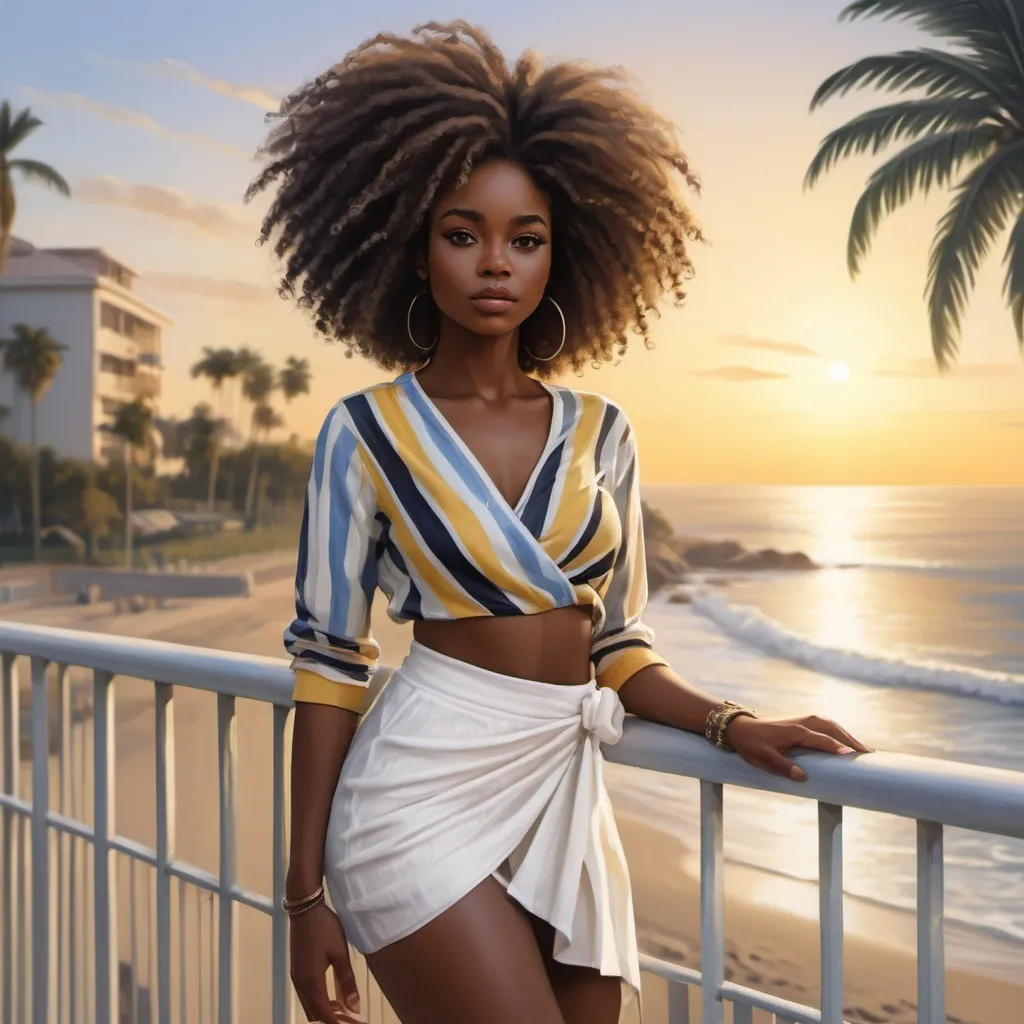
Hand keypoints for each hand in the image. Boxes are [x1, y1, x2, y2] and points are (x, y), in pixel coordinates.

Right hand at [290, 902, 361, 1022]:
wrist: (304, 907)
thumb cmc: (325, 928)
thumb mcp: (340, 953)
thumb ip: (346, 981)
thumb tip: (354, 1008)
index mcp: (312, 982)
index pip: (324, 1014)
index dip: (338, 1022)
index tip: (353, 1022)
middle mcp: (300, 984)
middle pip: (314, 1014)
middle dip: (331, 1019)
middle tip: (351, 1018)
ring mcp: (296, 977)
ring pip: (309, 1005)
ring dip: (324, 1010)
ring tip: (344, 1010)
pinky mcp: (296, 970)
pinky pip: (306, 994)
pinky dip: (318, 1001)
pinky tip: (331, 996)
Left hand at [724, 714, 872, 781]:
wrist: (741, 728)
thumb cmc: (752, 745)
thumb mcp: (764, 759)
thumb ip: (783, 767)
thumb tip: (803, 777)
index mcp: (797, 731)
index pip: (823, 739)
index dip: (838, 747)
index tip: (854, 755)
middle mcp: (804, 722)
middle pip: (833, 729)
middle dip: (851, 740)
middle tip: (869, 754)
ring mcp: (805, 720)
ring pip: (832, 726)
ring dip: (848, 735)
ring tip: (863, 749)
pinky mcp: (804, 722)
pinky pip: (827, 726)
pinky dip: (840, 733)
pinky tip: (847, 742)